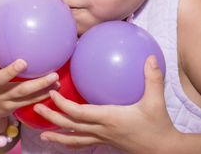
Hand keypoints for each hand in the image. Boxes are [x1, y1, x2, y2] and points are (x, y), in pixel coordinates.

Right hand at [0, 20, 59, 134]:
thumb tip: (11, 25)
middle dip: (11, 71)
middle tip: (24, 62)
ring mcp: (1, 98)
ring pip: (21, 93)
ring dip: (39, 85)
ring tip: (54, 77)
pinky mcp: (11, 107)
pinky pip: (29, 101)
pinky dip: (43, 94)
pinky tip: (56, 87)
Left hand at [34, 55, 180, 152]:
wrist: (165, 151)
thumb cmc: (159, 126)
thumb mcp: (156, 101)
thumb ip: (152, 78)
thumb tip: (150, 57)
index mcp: (109, 118)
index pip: (79, 113)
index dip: (63, 105)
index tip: (51, 94)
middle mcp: (101, 130)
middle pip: (70, 126)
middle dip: (51, 118)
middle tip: (35, 109)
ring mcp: (103, 139)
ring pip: (75, 139)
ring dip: (57, 136)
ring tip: (42, 136)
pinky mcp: (106, 143)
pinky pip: (84, 143)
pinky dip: (71, 142)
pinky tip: (63, 141)